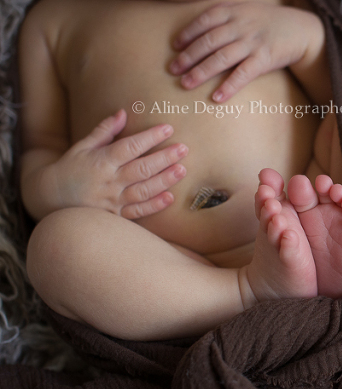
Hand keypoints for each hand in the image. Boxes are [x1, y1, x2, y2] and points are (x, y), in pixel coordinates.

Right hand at [43, 109, 186, 218]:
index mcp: (100, 161)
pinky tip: (170, 198)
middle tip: (183, 148)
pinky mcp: (116, 216)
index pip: (129, 147)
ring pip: (143, 190)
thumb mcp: (83, 147)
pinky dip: (154, 205)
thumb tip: (123, 112)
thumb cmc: (71, 169)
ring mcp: (112, 200)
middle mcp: (108, 181)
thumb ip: (104, 131)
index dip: (149, 137)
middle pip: (141, 169)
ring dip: (164, 181)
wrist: (51, 198)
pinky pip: (137, 212)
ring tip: (182, 170)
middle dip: (164, 158)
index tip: (168, 128)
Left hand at [169, 1, 324, 102]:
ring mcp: (252, 42)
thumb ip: (226, 15)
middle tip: (173, 70)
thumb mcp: (247, 9)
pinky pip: (243, 74)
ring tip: (186, 84)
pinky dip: (229, 86)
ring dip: (201, 72)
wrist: (302, 29)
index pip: (205, 21)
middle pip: (208, 41)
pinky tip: (217, 97)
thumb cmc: (270, 22)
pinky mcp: (265, 58)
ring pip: (221, 58)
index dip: (188, 34)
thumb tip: (201, 28)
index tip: (175, 47)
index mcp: (234, 11)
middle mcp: (241, 25)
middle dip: (188, 56)